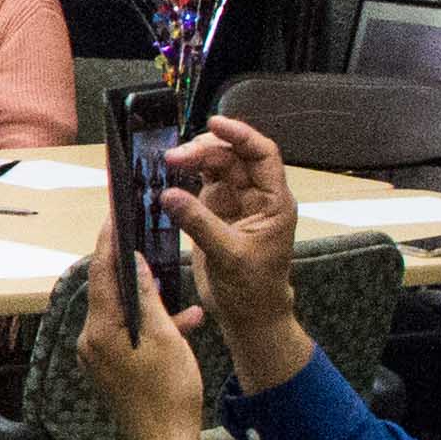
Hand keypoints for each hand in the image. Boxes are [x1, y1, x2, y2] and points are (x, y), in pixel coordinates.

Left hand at [75, 219, 212, 439]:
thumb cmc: (170, 393)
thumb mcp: (166, 339)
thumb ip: (148, 299)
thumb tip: (137, 264)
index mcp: (100, 331)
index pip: (101, 275)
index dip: (109, 244)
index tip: (115, 216)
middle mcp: (92, 340)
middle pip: (108, 291)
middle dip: (129, 266)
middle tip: (143, 237)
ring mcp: (100, 355)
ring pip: (122, 312)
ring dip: (149, 299)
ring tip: (173, 284)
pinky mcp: (112, 366)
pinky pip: (129, 332)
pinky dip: (152, 323)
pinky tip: (184, 319)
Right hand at [163, 116, 313, 387]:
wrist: (249, 315)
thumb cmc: (253, 289)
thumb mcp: (228, 255)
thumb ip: (199, 223)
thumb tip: (168, 195)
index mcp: (273, 202)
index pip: (262, 155)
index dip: (241, 135)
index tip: (215, 124)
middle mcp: (256, 196)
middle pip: (232, 157)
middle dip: (204, 150)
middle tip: (174, 157)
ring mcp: (234, 203)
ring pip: (214, 167)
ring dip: (192, 160)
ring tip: (167, 163)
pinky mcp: (215, 213)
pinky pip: (199, 184)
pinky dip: (183, 177)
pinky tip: (167, 177)